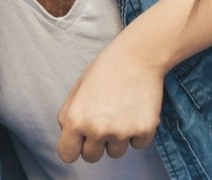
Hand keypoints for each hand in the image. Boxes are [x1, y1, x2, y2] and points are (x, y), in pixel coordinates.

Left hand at [56, 31, 163, 163]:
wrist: (138, 54)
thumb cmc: (106, 68)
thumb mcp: (78, 87)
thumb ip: (68, 114)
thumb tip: (69, 136)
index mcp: (76, 119)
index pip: (67, 155)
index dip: (73, 147)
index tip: (80, 140)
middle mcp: (97, 130)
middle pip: (91, 157)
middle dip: (95, 143)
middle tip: (104, 118)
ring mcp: (122, 132)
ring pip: (115, 153)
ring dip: (117, 137)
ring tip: (121, 109)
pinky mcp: (144, 131)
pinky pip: (137, 144)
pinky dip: (138, 131)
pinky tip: (136, 108)